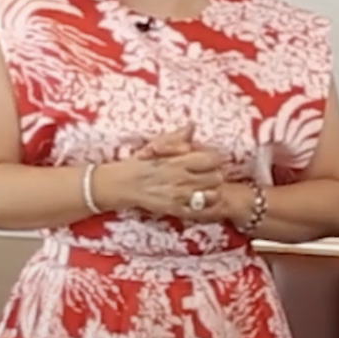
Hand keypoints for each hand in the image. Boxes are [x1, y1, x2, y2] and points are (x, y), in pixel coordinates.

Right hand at [104, 130, 224, 216]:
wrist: (121, 185)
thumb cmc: (139, 162)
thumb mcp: (155, 145)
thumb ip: (176, 138)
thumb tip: (192, 126)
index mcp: (179, 161)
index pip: (213, 159)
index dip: (214, 159)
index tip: (209, 160)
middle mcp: (182, 179)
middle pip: (217, 177)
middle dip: (215, 175)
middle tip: (208, 175)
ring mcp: (179, 197)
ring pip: (211, 195)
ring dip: (210, 192)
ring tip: (204, 189)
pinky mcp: (174, 210)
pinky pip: (197, 211)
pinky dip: (200, 207)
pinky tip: (195, 201)